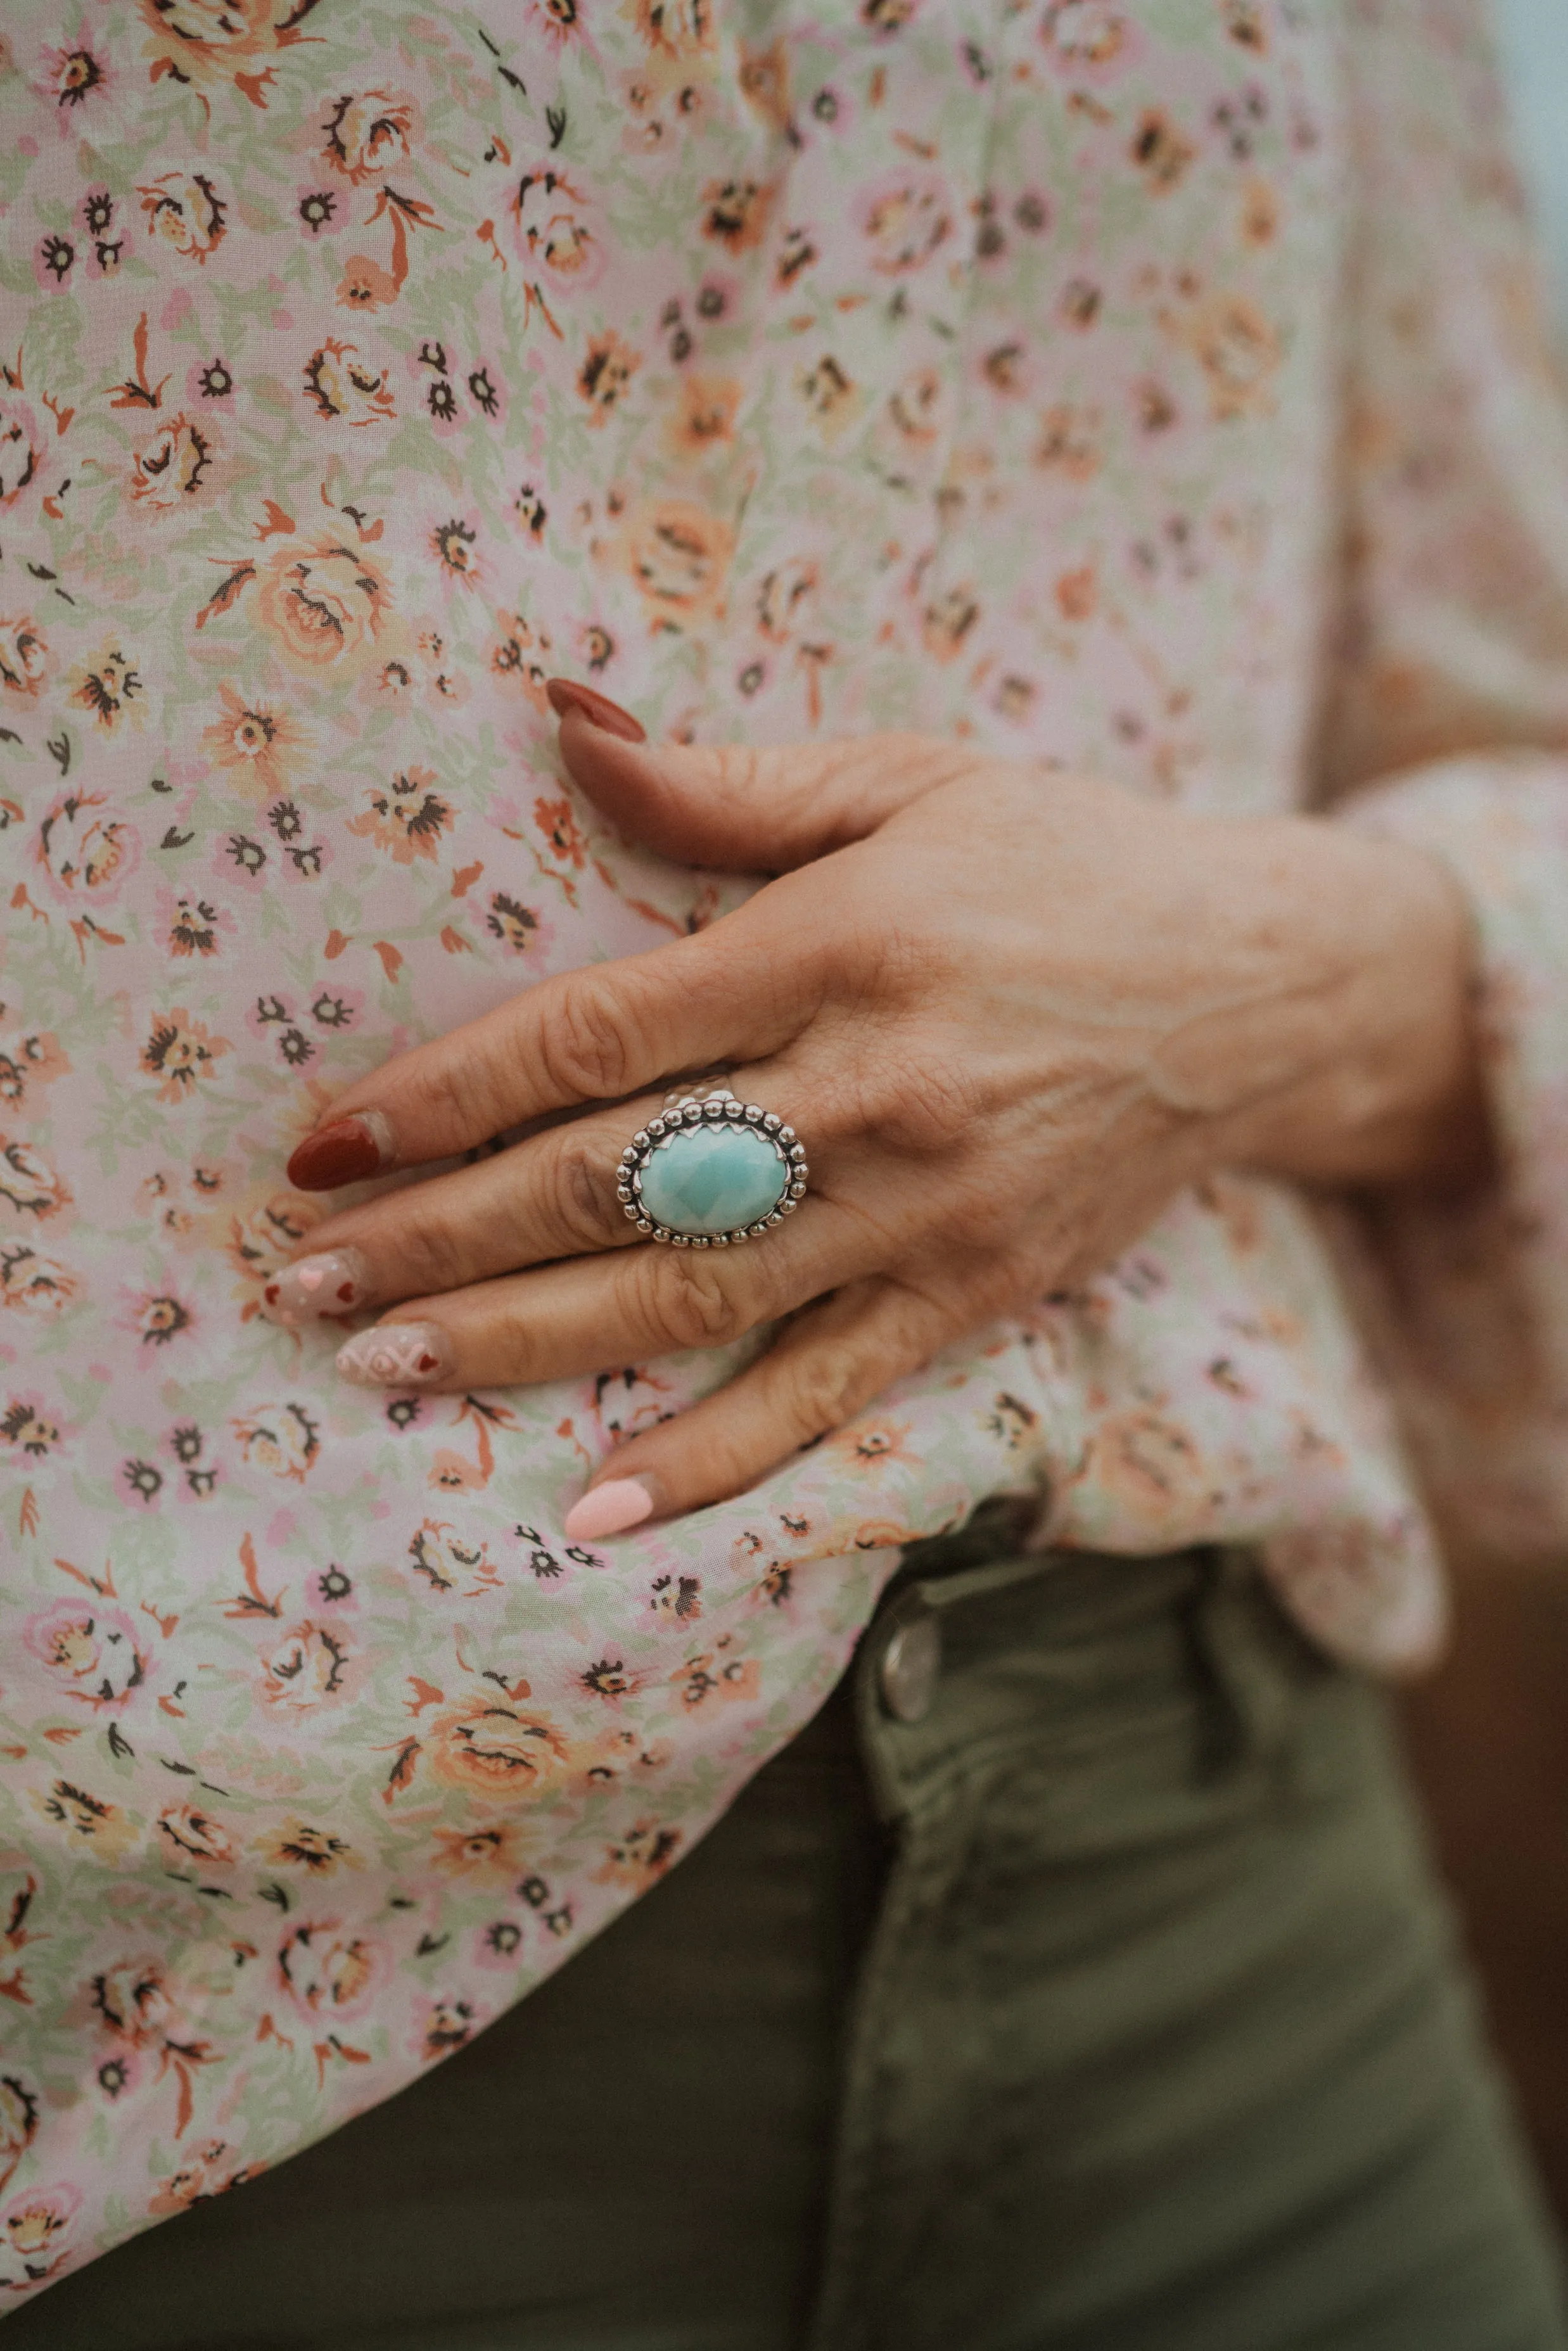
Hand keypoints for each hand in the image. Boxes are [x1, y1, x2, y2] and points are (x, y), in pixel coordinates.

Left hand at [275, 691, 1483, 1532]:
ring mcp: (925, 1208)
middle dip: (443, 1237)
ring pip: (691, 1297)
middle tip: (308, 1279)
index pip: (595, 1037)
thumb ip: (723, 786)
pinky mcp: (975, 1294)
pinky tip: (599, 1509)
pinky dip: (713, 1460)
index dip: (445, 1096)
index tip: (324, 1146)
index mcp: (837, 946)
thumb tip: (558, 724)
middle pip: (613, 1183)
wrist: (1262, 987)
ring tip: (387, 1369)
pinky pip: (825, 1392)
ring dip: (525, 1343)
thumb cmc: (1065, 864)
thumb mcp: (909, 782)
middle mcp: (871, 1088)